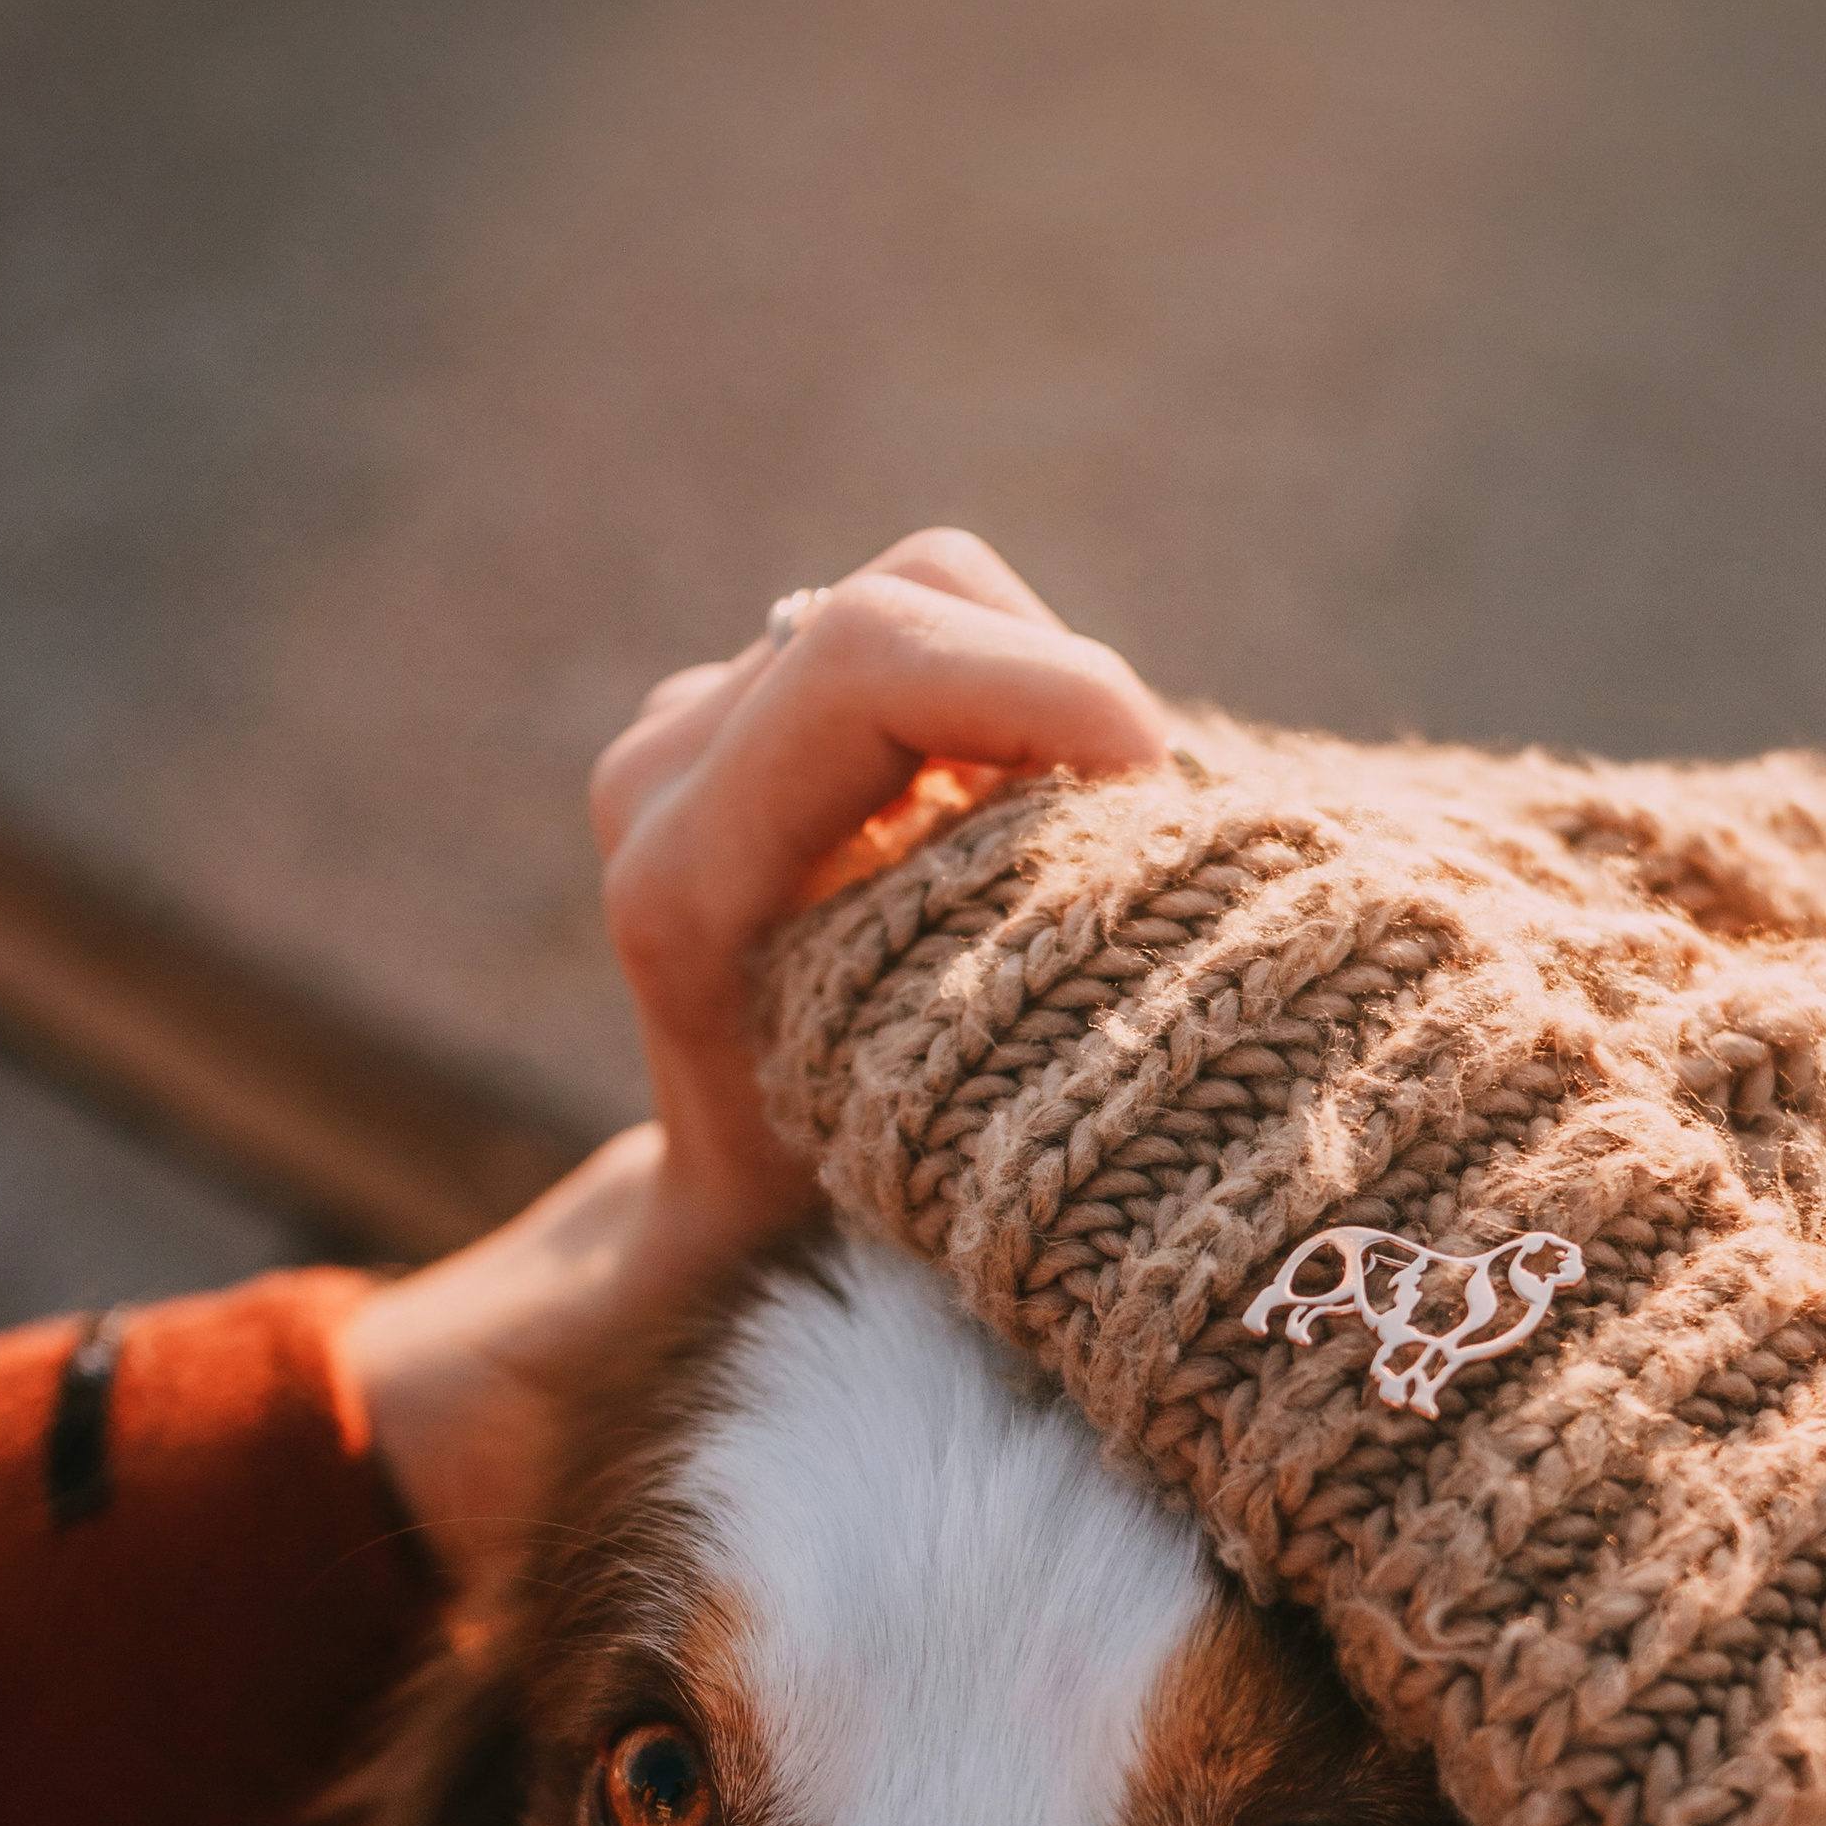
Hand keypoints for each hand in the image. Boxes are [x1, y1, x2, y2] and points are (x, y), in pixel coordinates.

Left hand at [343, 532, 1161, 1577]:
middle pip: (909, 600)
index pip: (865, 659)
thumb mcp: (934, 1130)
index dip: (1042, 682)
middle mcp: (662, 774)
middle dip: (1060, 688)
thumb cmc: (845, 1215)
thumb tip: (1162, 819)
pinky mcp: (748, 714)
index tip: (1157, 771)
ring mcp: (694, 730)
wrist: (728, 1226)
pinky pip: (916, 640)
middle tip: (1147, 817)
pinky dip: (1008, 703)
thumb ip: (1010, 968)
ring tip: (1084, 832)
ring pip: (925, 599)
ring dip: (1039, 696)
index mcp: (684, 875)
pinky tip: (1032, 822)